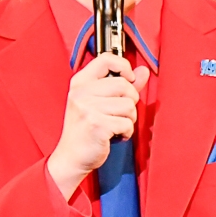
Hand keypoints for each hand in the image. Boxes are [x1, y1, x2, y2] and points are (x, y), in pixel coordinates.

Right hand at [47, 52, 149, 198]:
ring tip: (116, 126)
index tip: (129, 78)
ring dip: (129, 119)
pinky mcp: (97, 125)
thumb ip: (123, 85)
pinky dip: (126, 132)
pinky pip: (127, 123)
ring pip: (128, 105)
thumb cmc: (85, 130)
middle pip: (124, 85)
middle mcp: (81, 93)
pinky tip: (115, 136)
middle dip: (130, 101)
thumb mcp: (99, 103)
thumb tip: (144, 71)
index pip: (106, 58)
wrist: (71, 158)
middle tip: (120, 114)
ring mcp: (87, 109)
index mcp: (80, 82)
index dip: (124, 66)